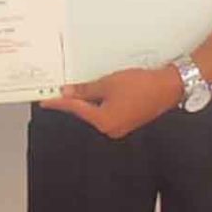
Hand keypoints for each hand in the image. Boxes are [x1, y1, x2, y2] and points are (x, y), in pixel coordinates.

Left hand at [40, 67, 182, 138]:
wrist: (166, 87)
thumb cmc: (139, 85)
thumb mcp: (108, 83)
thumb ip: (86, 89)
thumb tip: (69, 93)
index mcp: (104, 122)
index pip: (76, 110)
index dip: (59, 103)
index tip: (46, 101)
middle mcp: (110, 129)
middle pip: (85, 113)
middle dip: (72, 102)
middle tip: (57, 92)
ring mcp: (119, 126)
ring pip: (95, 112)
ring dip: (85, 101)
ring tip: (73, 90)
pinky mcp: (126, 120)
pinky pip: (105, 111)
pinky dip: (97, 102)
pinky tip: (93, 92)